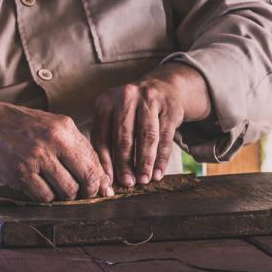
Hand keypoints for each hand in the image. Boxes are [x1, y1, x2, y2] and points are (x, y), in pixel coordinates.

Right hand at [0, 79, 111, 202]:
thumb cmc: (19, 125)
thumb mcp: (50, 124)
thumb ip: (73, 145)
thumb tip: (98, 173)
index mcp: (64, 128)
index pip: (94, 160)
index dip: (100, 179)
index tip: (102, 189)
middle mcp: (53, 141)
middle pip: (86, 178)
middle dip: (88, 191)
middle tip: (84, 195)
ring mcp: (36, 158)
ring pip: (66, 190)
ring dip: (64, 195)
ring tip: (56, 188)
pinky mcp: (19, 173)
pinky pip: (43, 196)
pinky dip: (44, 196)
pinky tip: (38, 187)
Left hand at [91, 62, 211, 186]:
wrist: (161, 87)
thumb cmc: (131, 110)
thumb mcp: (113, 116)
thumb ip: (107, 139)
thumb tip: (106, 175)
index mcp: (106, 101)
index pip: (102, 135)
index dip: (104, 160)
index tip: (107, 180)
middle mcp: (127, 96)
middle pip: (124, 136)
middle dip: (125, 163)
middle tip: (127, 183)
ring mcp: (150, 100)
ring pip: (147, 137)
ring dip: (145, 162)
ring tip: (144, 180)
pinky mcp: (169, 107)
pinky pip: (165, 138)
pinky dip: (161, 159)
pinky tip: (158, 173)